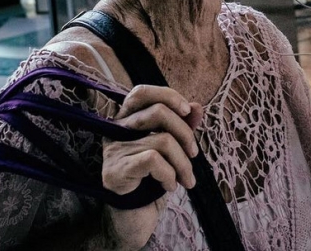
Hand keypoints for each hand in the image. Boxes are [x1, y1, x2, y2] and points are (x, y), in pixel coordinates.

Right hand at [101, 85, 203, 246]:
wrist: (134, 218)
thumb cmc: (152, 179)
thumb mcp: (172, 150)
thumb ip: (182, 127)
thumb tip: (197, 107)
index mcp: (127, 121)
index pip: (141, 92)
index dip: (168, 95)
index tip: (188, 111)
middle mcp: (115, 131)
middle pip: (157, 112)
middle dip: (186, 133)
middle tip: (194, 154)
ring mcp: (112, 151)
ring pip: (162, 140)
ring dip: (183, 163)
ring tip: (187, 179)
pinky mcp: (114, 172)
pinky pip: (153, 160)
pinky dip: (170, 174)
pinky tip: (170, 186)